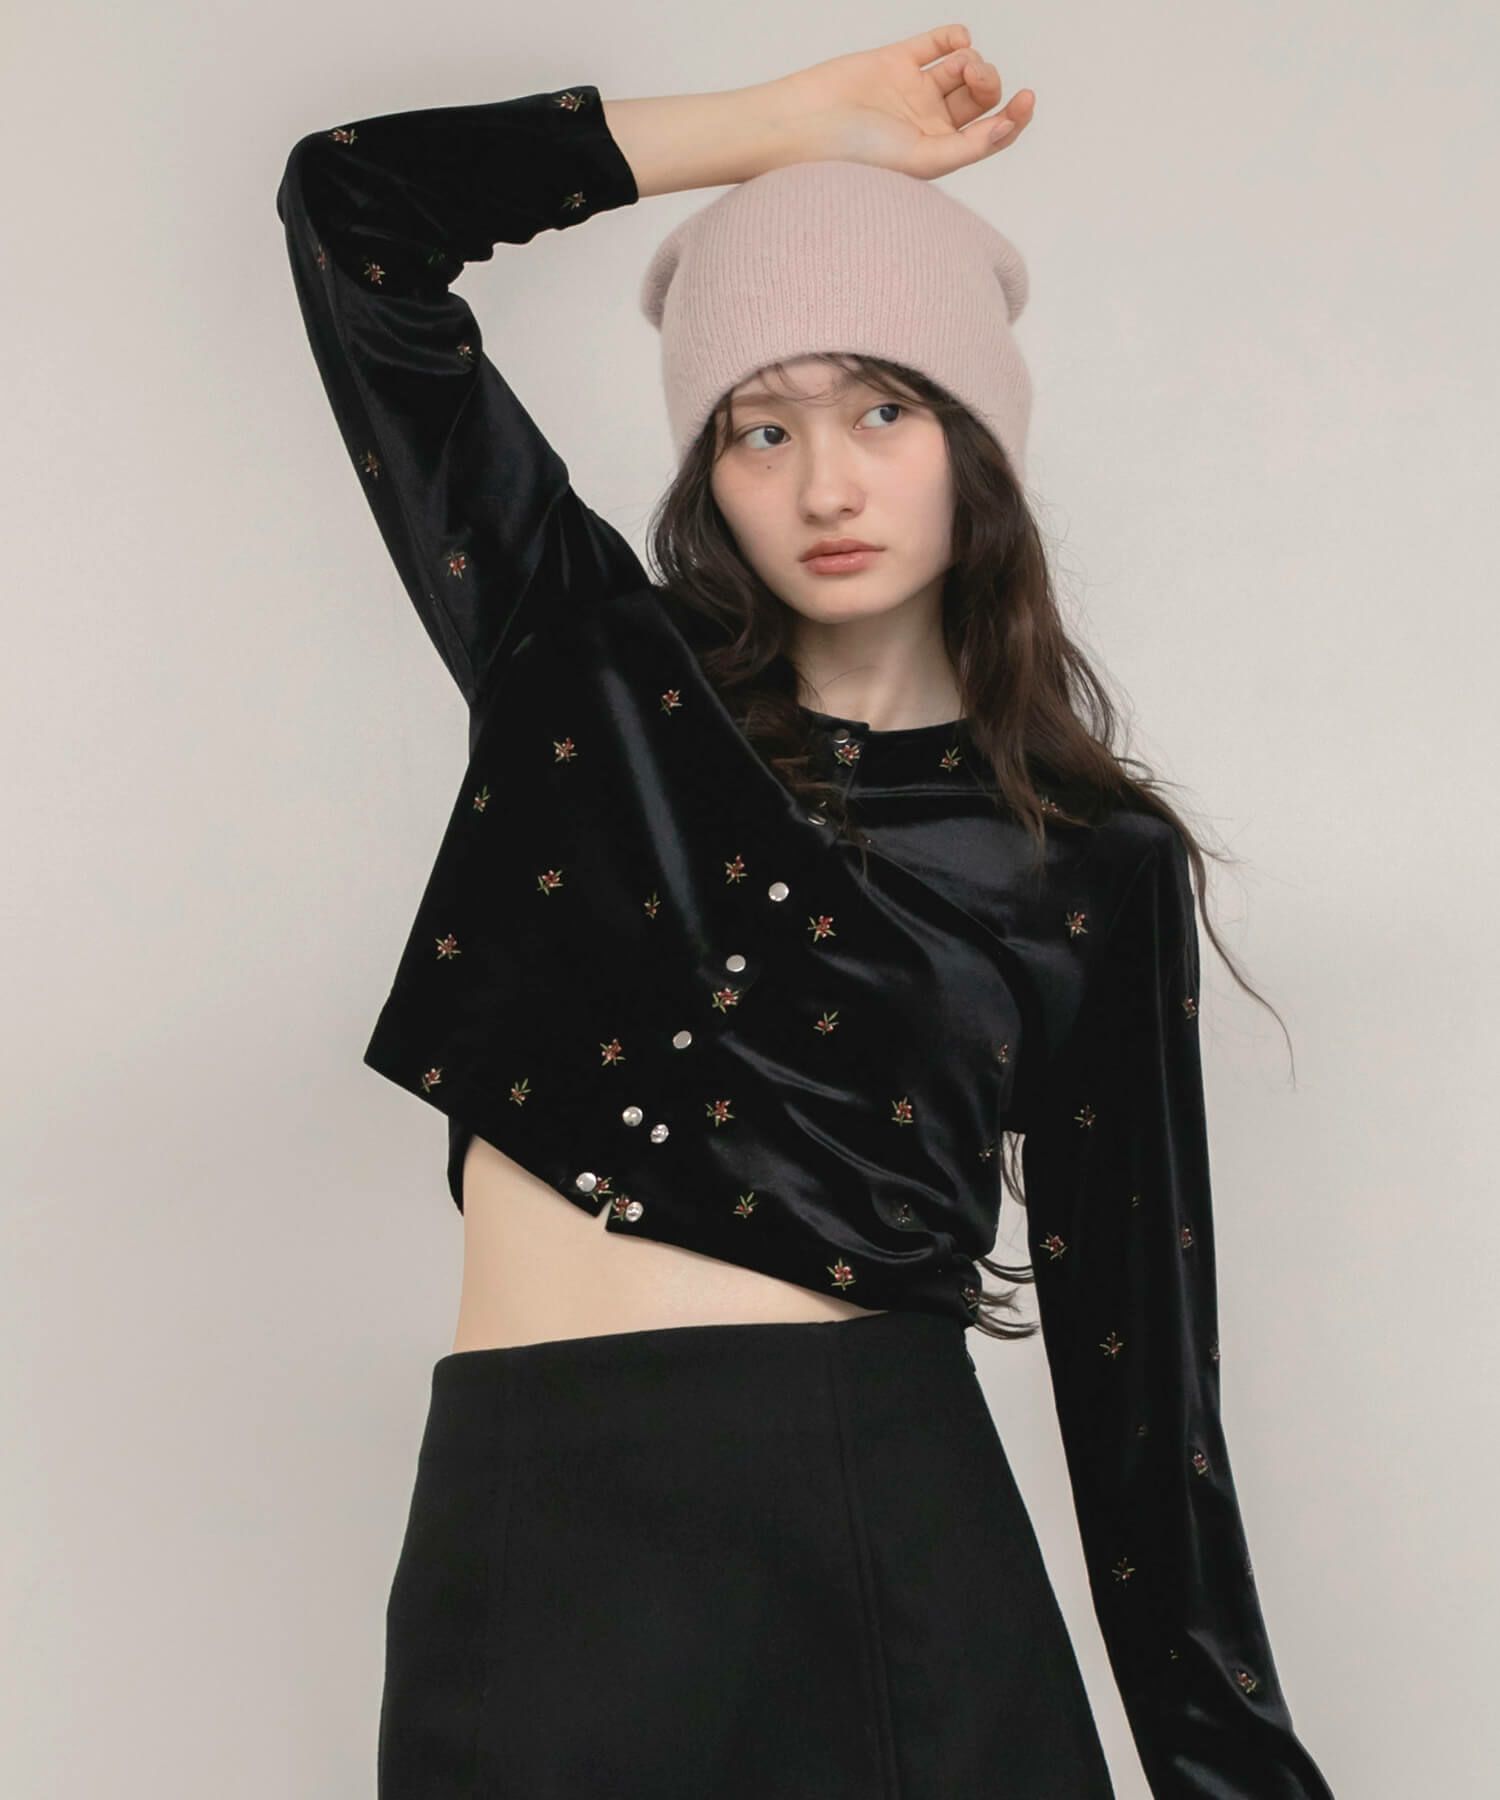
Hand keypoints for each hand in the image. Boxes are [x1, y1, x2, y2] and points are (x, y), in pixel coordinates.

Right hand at [770, 22, 1034, 180]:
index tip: (1026, 100)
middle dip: (990, 85)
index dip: (1015, 118)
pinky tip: (958, 41)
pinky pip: (938, 43)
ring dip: (975, 62)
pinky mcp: (896, 61)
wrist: (804, 125)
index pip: (990, 136)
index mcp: (937, 155)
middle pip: (981, 100)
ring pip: (964, 69)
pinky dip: (956, 37)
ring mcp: (912, 91)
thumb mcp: (920, 160)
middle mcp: (928, 124)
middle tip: (977, 81)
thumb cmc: (855, 155)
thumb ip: (966, 148)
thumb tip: (1006, 130)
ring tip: (962, 64)